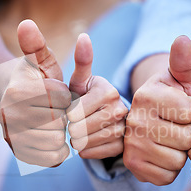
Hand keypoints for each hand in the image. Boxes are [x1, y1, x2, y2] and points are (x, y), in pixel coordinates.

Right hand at [0, 20, 70, 166]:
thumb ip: (36, 45)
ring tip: (51, 123)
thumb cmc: (36, 83)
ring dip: (61, 132)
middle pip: (59, 120)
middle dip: (63, 114)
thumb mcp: (39, 63)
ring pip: (57, 139)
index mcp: (18, 91)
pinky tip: (50, 138)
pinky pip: (54, 157)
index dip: (64, 94)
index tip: (55, 93)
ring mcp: (13, 137)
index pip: (61, 96)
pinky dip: (59, 149)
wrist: (20, 110)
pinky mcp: (20, 155)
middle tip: (53, 110)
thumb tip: (26, 23)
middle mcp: (10, 115)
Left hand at [66, 34, 127, 158]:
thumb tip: (83, 37)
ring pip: (89, 142)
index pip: (75, 112)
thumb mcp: (79, 80)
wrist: (103, 115)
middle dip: (71, 128)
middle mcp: (121, 108)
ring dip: (78, 140)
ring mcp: (124, 128)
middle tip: (72, 123)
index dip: (66, 114)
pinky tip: (87, 141)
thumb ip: (80, 61)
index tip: (69, 110)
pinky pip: (97, 153)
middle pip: (82, 128)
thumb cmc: (85, 95)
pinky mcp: (124, 145)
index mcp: (107, 90)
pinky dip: (87, 150)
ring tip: (79, 132)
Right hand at [124, 36, 190, 185]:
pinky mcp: (133, 166)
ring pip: (177, 160)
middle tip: (177, 127)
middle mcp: (133, 120)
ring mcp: (131, 145)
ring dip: (181, 153)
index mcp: (145, 95)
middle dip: (188, 135)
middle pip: (184, 139)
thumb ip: (184, 61)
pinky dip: (171, 169)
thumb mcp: (185, 79)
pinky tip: (165, 155)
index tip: (183, 108)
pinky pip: (167, 176)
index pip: (188, 112)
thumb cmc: (178, 99)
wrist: (159, 123)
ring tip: (172, 141)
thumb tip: (182, 38)